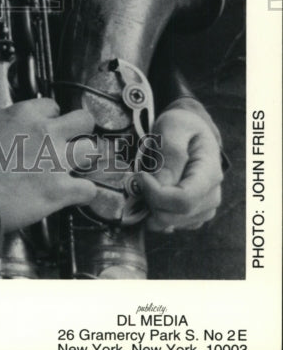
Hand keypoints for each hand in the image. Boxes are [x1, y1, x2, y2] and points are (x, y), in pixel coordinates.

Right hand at [0, 99, 98, 232]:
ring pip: (91, 151)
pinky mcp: (60, 190)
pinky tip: (77, 195)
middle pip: (83, 120)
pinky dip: (85, 193)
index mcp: (23, 114)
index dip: (50, 116)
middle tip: (73, 139)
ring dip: (85, 160)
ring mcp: (56, 161)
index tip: (45, 124)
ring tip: (78, 167)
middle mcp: (46, 133)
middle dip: (81, 130)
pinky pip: (88, 189)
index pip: (52, 105)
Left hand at [138, 106, 223, 231]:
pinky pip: (169, 224)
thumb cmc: (182, 126)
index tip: (140, 175)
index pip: (184, 200)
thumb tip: (161, 183)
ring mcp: (203, 208)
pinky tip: (150, 192)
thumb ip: (170, 152)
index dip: (156, 194)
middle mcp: (211, 196)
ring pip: (170, 223)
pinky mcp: (193, 214)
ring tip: (146, 180)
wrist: (191, 131)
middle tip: (139, 176)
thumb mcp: (173, 127)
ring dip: (150, 206)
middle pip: (175, 215)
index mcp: (209, 174)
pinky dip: (154, 212)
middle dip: (150, 200)